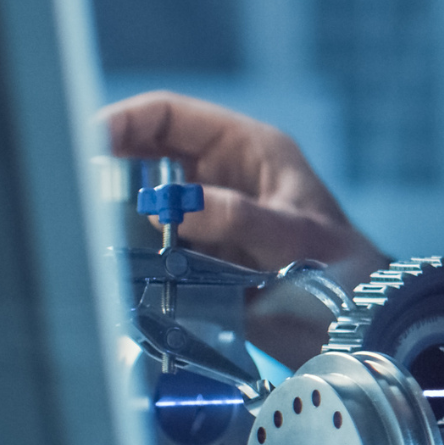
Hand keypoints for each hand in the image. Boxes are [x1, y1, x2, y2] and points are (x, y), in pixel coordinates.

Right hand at [101, 91, 388, 365]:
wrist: (366, 328)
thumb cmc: (351, 274)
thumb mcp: (301, 240)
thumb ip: (243, 220)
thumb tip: (181, 208)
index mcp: (248, 151)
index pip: (170, 116)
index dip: (124, 121)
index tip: (87, 142)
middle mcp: (221, 179)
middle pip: (143, 158)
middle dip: (108, 172)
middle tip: (77, 194)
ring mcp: (206, 221)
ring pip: (139, 208)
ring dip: (117, 222)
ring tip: (92, 236)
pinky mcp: (197, 262)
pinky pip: (149, 253)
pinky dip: (131, 261)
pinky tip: (117, 273)